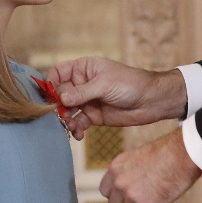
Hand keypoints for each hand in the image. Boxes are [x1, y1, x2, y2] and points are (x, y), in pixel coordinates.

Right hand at [46, 57, 186, 139]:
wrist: (152, 101)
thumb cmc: (130, 83)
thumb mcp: (104, 84)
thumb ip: (82, 92)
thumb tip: (61, 99)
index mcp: (83, 69)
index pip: (58, 73)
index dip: (50, 83)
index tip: (49, 96)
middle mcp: (81, 84)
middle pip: (59, 94)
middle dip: (57, 105)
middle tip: (61, 114)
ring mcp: (86, 100)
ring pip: (67, 110)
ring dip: (66, 119)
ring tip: (71, 126)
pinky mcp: (93, 116)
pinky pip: (78, 123)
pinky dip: (76, 129)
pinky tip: (79, 134)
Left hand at [100, 128, 201, 202]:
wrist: (181, 153)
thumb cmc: (164, 153)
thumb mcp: (135, 159)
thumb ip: (126, 174)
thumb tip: (125, 192)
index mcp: (115, 168)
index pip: (105, 191)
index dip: (116, 196)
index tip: (125, 198)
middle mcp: (120, 182)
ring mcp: (132, 195)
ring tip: (157, 201)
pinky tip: (166, 202)